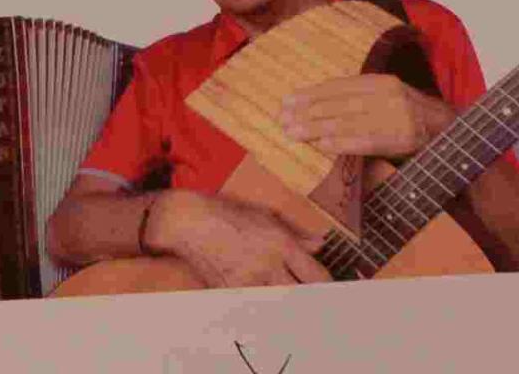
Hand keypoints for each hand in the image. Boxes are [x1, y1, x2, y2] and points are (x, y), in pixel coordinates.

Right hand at [139, 190, 328, 287]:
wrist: (186, 221)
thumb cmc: (225, 213)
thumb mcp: (264, 216)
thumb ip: (295, 234)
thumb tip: (320, 245)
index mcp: (280, 243)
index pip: (316, 275)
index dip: (329, 288)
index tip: (332, 294)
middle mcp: (268, 264)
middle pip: (300, 296)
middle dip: (309, 302)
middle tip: (313, 304)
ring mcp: (248, 280)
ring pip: (276, 303)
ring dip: (282, 302)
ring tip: (286, 304)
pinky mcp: (230, 291)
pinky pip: (252, 305)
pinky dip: (258, 305)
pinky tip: (259, 299)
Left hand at [280, 74, 449, 163]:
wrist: (454, 134)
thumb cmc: (412, 121)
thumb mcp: (388, 102)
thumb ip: (360, 102)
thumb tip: (318, 112)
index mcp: (382, 82)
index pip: (340, 86)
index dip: (312, 94)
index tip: (288, 101)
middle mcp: (389, 94)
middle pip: (340, 103)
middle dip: (308, 111)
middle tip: (282, 120)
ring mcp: (398, 115)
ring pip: (350, 120)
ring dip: (317, 127)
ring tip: (294, 132)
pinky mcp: (405, 138)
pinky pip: (368, 140)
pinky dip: (344, 142)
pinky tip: (323, 145)